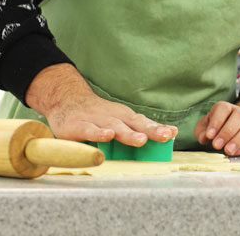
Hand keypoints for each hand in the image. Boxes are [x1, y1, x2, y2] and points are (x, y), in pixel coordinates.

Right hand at [25, 63, 177, 145]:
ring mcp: (96, 120)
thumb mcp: (117, 119)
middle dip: (150, 130)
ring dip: (128, 133)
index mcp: (123, 117)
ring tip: (141, 140)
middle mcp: (113, 117)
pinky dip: (99, 133)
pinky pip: (90, 130)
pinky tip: (107, 136)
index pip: (143, 122)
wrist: (66, 99)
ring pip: (114, 127)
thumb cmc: (96, 115)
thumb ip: (135, 129)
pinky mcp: (78, 126)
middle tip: (165, 136)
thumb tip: (164, 136)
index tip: (173, 133)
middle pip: (134, 124)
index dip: (157, 128)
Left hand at [194, 99, 239, 155]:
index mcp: (226, 107)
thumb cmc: (216, 129)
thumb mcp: (204, 128)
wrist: (234, 132)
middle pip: (239, 117)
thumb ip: (201, 131)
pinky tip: (234, 153)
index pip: (223, 109)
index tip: (209, 135)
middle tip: (216, 145)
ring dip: (237, 140)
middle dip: (227, 132)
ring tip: (227, 151)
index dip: (216, 121)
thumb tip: (204, 138)